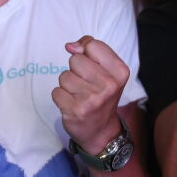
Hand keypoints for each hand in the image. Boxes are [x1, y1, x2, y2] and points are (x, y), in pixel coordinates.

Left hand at [51, 36, 128, 152]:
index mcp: (120, 71)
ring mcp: (92, 99)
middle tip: (86, 85)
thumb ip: (91, 51)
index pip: (93, 45)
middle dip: (76, 70)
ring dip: (68, 85)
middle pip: (75, 59)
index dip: (86, 52)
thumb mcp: (107, 71)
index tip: (90, 64)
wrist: (101, 131)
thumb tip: (70, 45)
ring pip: (64, 76)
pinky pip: (56, 91)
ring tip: (80, 95)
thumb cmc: (101, 95)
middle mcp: (108, 85)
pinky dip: (61, 97)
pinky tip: (73, 104)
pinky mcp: (76, 110)